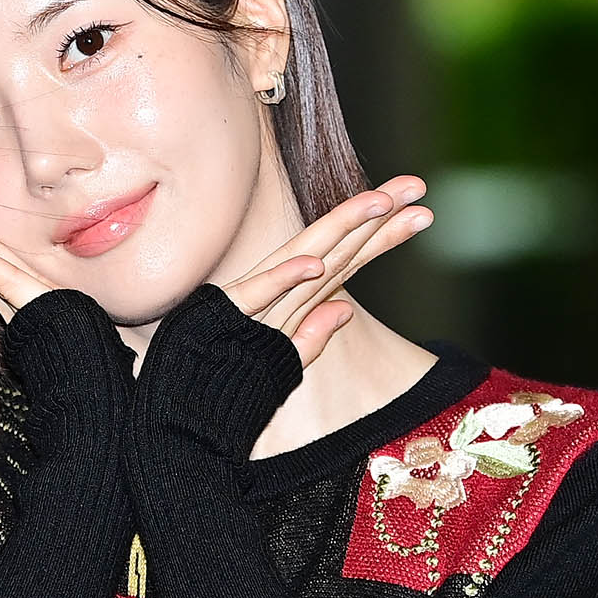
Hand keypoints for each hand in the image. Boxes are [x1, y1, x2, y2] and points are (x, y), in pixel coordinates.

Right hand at [219, 175, 432, 367]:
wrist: (175, 412)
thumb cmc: (219, 384)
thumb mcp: (276, 364)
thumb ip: (309, 338)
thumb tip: (345, 310)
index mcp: (289, 299)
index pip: (344, 261)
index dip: (382, 236)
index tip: (422, 213)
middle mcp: (275, 291)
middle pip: (333, 248)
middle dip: (375, 216)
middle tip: (417, 186)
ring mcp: (252, 301)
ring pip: (303, 259)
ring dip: (340, 230)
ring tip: (381, 203)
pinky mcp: (224, 318)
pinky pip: (257, 297)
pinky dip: (284, 279)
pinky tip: (316, 263)